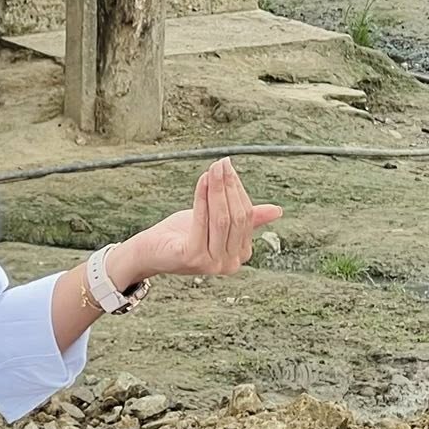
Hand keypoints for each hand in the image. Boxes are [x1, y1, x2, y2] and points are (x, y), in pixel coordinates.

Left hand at [113, 158, 282, 283]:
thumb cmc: (183, 234)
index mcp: (240, 256)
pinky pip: (202, 221)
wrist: (150, 251)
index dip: (238, 190)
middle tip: (222, 164)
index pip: (247, 217)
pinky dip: (203, 197)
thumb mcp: (217, 222)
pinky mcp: (194, 257)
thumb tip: (278, 211)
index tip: (229, 167)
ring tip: (213, 169)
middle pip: (235, 217)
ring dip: (217, 189)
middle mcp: (230, 264)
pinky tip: (202, 181)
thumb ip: (245, 217)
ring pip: (221, 218)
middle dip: (229, 187)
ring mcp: (213, 264)